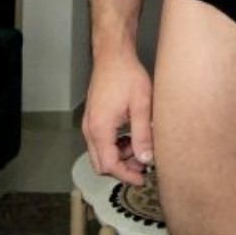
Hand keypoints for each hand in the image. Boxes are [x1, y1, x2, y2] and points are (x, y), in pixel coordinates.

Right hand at [82, 50, 153, 186]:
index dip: (126, 175)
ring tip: (140, 146)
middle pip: (101, 163)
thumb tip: (146, 158)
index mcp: (100, 128)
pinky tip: (131, 135)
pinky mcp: (93, 118)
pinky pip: (100, 141)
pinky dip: (115, 145)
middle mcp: (89, 128)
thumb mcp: (141, 105)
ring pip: (100, 153)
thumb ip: (143, 134)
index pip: (109, 164)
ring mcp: (89, 123)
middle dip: (122, 168)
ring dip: (119, 156)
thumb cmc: (126, 75)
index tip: (142, 179)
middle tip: (143, 166)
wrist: (113, 55)